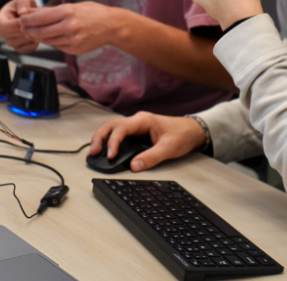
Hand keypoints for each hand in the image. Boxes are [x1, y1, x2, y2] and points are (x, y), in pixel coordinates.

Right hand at [0, 0, 40, 52]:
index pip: (4, 26)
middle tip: (36, 26)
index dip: (17, 25)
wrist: (30, 14)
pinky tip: (37, 36)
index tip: (28, 21)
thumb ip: (23, 3)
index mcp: (0, 19)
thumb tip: (22, 12)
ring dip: (29, 38)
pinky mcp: (18, 47)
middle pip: (10, 37)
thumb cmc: (24, 5)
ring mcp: (9, 41)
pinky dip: (32, 44)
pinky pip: (24, 49)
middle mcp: (2, 32)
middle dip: (24, 32)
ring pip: (17, 44)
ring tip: (38, 29)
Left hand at [16, 1, 119, 54]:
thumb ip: (48, 10)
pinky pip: (57, 46)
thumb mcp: (71, 5)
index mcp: (68, 12)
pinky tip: (52, 37)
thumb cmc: (92, 12)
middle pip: (41, 32)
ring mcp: (73, 40)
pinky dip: (51, 42)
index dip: (27, 20)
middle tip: (23, 27)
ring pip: (47, 41)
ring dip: (38, 37)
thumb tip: (27, 12)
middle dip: (28, 30)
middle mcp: (70, 26)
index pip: (40, 18)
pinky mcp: (75, 50)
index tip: (21, 19)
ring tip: (34, 32)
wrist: (111, 26)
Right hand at [90, 111, 207, 171]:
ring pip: (112, 128)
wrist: (192, 131)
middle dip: (100, 137)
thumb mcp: (169, 148)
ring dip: (101, 138)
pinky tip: (103, 151)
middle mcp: (136, 120)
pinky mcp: (135, 133)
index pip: (121, 128)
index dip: (113, 141)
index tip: (109, 155)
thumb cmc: (182, 135)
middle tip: (94, 153)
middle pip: (111, 125)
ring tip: (93, 153)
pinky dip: (108, 141)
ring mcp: (135, 126)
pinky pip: (118, 134)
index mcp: (143, 120)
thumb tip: (133, 166)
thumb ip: (151, 157)